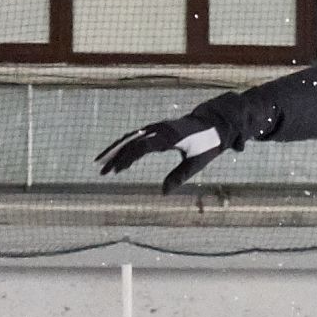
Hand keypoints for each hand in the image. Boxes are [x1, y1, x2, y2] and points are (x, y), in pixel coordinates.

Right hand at [95, 114, 225, 193]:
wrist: (214, 123)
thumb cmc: (207, 143)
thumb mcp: (197, 162)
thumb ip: (180, 176)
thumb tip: (163, 192)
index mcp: (168, 136)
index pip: (141, 146)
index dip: (127, 158)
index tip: (116, 171)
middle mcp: (158, 128)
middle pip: (131, 141)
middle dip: (115, 156)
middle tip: (103, 172)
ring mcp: (156, 127)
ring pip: (130, 138)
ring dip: (115, 151)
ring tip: (102, 165)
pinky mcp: (156, 129)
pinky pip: (136, 137)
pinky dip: (124, 146)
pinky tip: (117, 158)